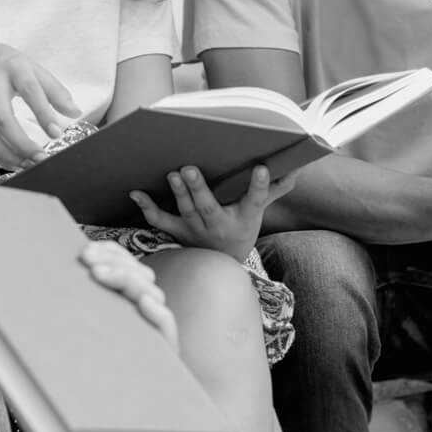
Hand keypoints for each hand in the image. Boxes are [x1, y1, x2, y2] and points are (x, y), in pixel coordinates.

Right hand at [0, 43, 80, 168]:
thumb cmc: (5, 65)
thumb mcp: (31, 68)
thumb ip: (54, 90)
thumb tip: (76, 113)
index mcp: (13, 68)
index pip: (29, 90)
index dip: (43, 113)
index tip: (57, 133)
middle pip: (3, 119)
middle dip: (22, 144)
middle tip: (42, 158)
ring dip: (8, 155)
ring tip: (29, 164)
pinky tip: (15, 162)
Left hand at [79, 240, 178, 351]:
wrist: (111, 418)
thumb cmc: (93, 360)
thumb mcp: (90, 322)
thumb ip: (88, 297)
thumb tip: (75, 265)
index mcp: (130, 303)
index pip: (128, 267)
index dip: (111, 253)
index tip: (86, 250)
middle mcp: (147, 312)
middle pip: (141, 276)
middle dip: (113, 261)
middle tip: (86, 258)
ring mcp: (156, 331)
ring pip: (153, 295)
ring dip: (126, 278)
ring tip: (98, 273)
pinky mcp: (165, 352)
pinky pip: (166, 326)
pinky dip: (156, 312)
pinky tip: (143, 303)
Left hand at [130, 165, 295, 260]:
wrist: (223, 263)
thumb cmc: (241, 227)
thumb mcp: (259, 212)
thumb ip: (274, 190)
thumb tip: (295, 169)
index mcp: (243, 217)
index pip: (255, 201)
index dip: (260, 185)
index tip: (262, 167)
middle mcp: (219, 225)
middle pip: (209, 207)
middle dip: (199, 188)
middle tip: (189, 168)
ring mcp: (196, 230)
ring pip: (186, 211)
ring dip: (178, 193)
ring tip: (173, 174)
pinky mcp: (178, 231)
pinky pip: (161, 221)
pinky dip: (147, 207)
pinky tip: (135, 192)